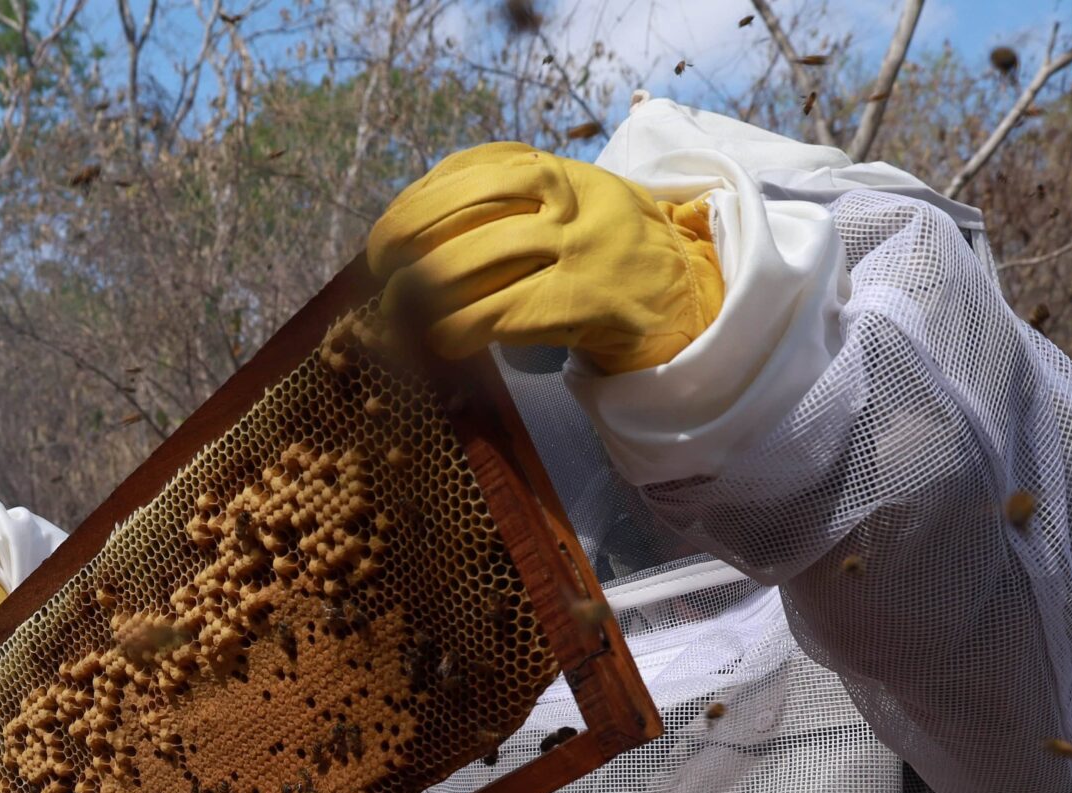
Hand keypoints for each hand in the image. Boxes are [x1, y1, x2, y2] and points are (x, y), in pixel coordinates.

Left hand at [367, 142, 722, 371]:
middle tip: (381, 275)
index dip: (415, 203)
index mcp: (558, 170)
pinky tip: (440, 343)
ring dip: (422, 294)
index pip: (471, 169)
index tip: (385, 236)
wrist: (690, 301)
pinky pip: (502, 313)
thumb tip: (415, 235)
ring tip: (397, 316)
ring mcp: (580, 249)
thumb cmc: (609, 260)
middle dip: (405, 243)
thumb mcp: (570, 209)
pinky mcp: (587, 301)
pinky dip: (458, 331)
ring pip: (476, 261)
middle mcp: (569, 198)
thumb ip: (509, 208)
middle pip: (464, 210)